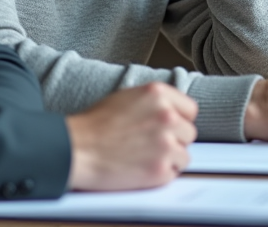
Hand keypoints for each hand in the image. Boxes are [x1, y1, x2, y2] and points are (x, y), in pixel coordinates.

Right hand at [65, 82, 197, 190]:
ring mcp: (166, 143)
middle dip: (174, 140)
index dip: (179, 120)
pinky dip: (160, 174)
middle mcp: (167, 115)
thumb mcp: (127, 96)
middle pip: (189, 133)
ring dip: (169, 158)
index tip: (169, 128)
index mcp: (158, 93)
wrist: (77, 150)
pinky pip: (173, 173)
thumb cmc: (95, 125)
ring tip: (143, 156)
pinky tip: (140, 167)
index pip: (190, 109)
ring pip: (184, 155)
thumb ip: (155, 101)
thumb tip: (173, 110)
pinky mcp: (161, 169)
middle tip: (150, 144)